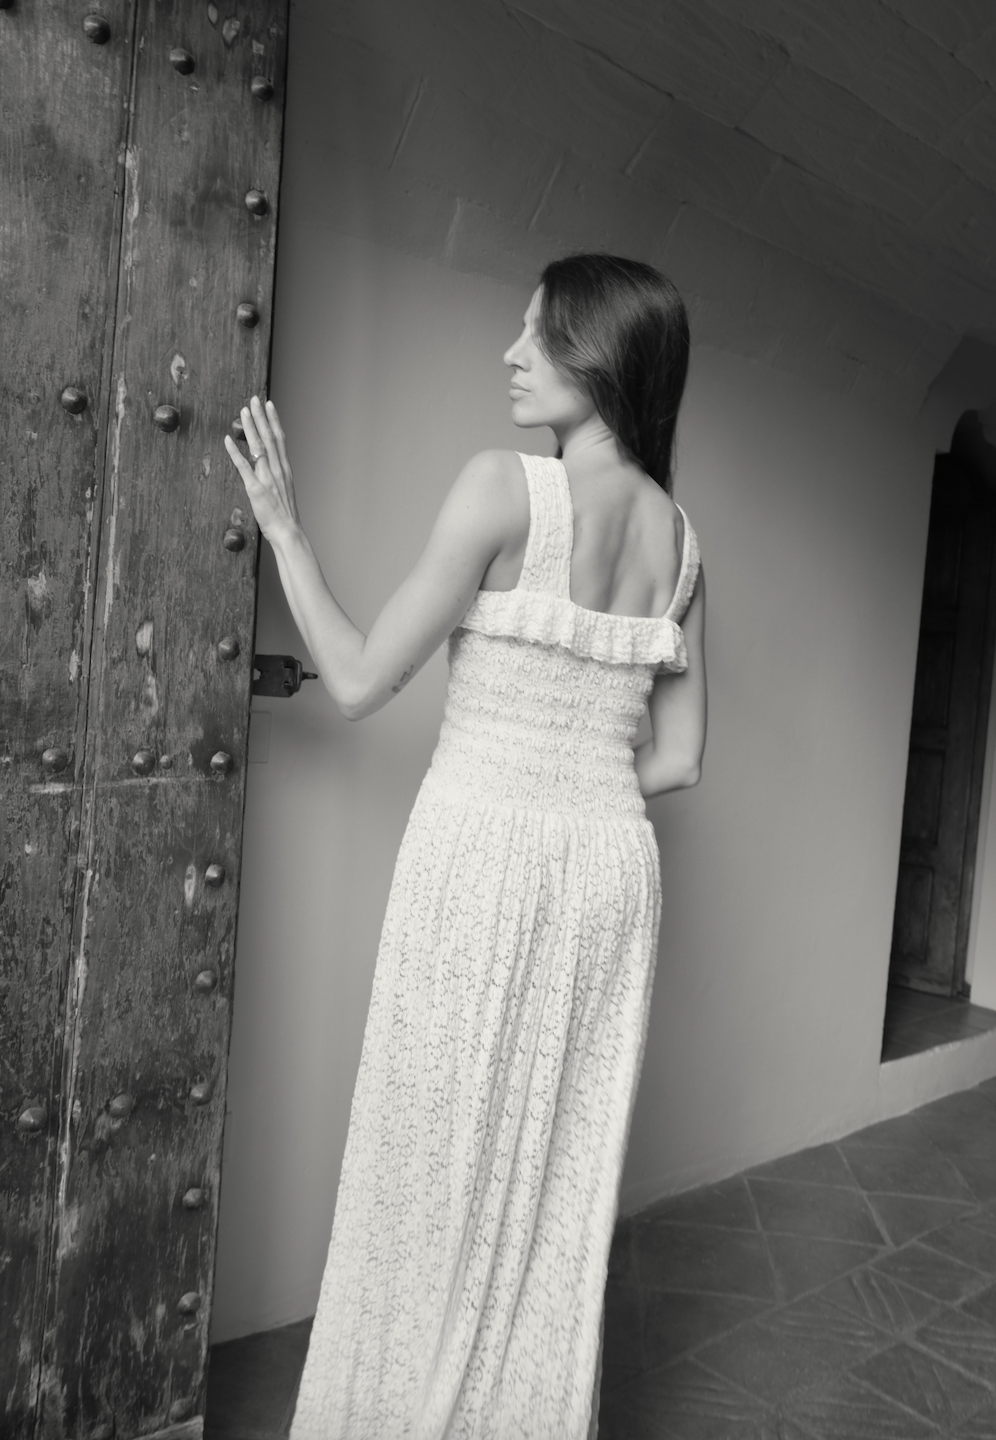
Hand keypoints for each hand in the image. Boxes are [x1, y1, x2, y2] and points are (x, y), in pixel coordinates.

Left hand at [224, 395, 300, 541]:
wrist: (288, 531)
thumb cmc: (285, 515)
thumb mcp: (284, 490)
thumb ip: (277, 475)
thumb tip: (270, 465)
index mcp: (285, 469)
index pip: (279, 439)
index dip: (274, 420)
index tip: (269, 405)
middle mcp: (277, 469)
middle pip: (269, 437)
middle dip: (261, 417)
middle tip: (255, 399)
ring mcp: (267, 478)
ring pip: (258, 447)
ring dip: (251, 428)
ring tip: (244, 411)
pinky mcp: (255, 488)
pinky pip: (243, 467)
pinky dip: (234, 452)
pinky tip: (228, 439)